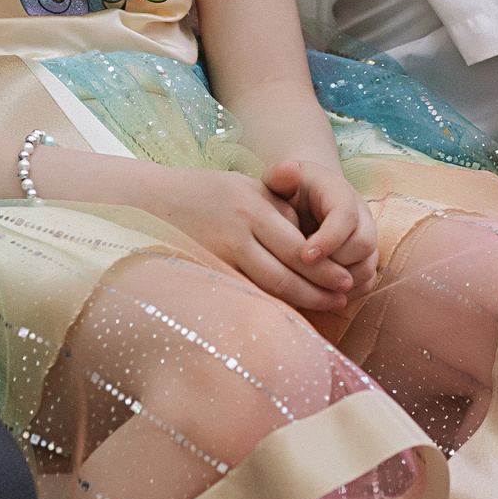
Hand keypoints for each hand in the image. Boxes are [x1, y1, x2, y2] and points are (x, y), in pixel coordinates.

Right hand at [144, 164, 358, 310]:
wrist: (149, 200)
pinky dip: (268, 303)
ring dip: (299, 301)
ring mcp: (219, 252)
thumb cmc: (206, 192)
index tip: (347, 280)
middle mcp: (237, 228)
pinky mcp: (205, 269)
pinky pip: (244, 291)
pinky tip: (284, 311)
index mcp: (252, 204)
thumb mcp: (245, 187)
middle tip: (343, 300)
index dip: (326, 268)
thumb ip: (278, 210)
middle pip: (287, 269)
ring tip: (322, 307)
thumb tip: (311, 244)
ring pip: (267, 285)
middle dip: (319, 289)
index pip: (299, 245)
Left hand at [263, 159, 378, 295]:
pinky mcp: (365, 261)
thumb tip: (289, 170)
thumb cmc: (287, 192)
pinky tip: (319, 294)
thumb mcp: (279, 179)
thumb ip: (279, 175)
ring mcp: (367, 239)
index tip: (304, 255)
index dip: (329, 238)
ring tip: (309, 285)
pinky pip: (366, 284)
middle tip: (305, 272)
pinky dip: (345, 294)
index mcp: (340, 193)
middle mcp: (361, 216)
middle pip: (363, 244)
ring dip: (339, 282)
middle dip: (334, 263)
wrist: (303, 200)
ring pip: (367, 268)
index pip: (346, 215)